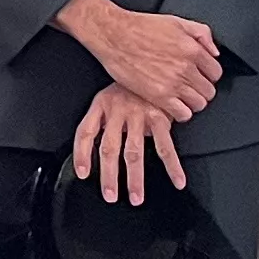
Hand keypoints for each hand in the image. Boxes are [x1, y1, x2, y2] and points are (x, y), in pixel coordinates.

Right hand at [55, 0, 222, 119]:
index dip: (208, 75)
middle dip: (201, 90)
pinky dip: (180, 112)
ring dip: (192, 102)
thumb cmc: (139, 27)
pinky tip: (172, 104)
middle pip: (209, 91)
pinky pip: (183, 114)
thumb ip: (201, 33)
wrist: (113, 35)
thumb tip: (215, 51)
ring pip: (199, 104)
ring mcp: (173, 83)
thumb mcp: (175, 21)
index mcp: (192, 49)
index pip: (216, 73)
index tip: (200, 76)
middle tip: (190, 87)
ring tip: (181, 97)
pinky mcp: (158, 96)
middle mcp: (185, 67)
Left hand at [70, 85, 187, 204]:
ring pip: (134, 152)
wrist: (155, 62)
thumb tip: (103, 149)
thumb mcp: (111, 95)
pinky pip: (166, 146)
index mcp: (101, 104)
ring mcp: (139, 114)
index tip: (83, 172)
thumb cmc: (131, 84)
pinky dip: (173, 166)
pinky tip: (177, 180)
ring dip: (135, 178)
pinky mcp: (160, 117)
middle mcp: (118, 110)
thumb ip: (105, 119)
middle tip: (111, 195)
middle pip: (109, 148)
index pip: (85, 132)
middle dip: (109, 175)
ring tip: (136, 197)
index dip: (81, 154)